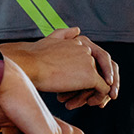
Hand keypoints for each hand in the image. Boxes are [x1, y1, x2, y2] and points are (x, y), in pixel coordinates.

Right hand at [1, 28, 117, 109]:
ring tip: (84, 103)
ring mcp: (90, 62)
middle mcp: (87, 49)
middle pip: (97, 71)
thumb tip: (77, 29)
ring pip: (101, 81)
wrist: (29, 65)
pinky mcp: (91, 76)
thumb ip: (64, 34)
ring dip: (93, 93)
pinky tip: (90, 104)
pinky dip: (99, 97)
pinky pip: (104, 89)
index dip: (87, 74)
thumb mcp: (50, 40)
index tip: (80, 86)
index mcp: (79, 41)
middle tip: (87, 97)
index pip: (91, 60)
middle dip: (94, 85)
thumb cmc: (33, 57)